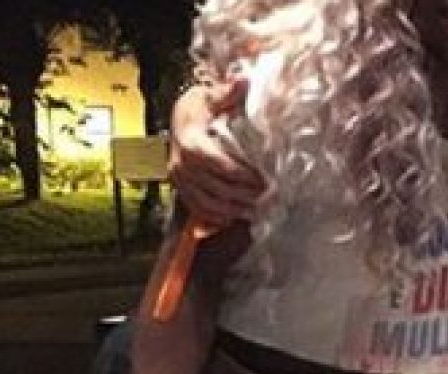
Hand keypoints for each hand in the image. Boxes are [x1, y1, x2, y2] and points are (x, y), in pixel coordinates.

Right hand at [168, 78, 265, 224]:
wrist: (177, 117)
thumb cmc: (198, 107)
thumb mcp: (211, 95)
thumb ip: (228, 92)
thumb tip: (243, 81)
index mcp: (192, 142)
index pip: (222, 166)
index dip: (246, 176)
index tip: (267, 180)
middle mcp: (182, 164)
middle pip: (219, 188)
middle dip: (246, 195)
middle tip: (270, 198)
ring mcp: (180, 178)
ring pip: (210, 203)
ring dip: (235, 210)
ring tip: (258, 210)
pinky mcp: (181, 188)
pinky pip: (198, 208)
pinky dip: (217, 217)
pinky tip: (236, 218)